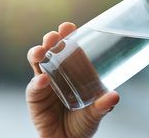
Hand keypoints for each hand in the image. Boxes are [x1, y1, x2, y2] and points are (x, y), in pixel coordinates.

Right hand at [26, 22, 119, 137]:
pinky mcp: (35, 99)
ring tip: (41, 51)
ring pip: (37, 64)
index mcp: (73, 71)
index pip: (69, 48)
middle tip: (54, 36)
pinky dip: (37, 84)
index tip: (68, 26)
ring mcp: (44, 85)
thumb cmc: (83, 123)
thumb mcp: (96, 113)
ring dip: (37, 55)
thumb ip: (104, 106)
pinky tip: (43, 81)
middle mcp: (57, 73)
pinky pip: (33, 89)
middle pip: (50, 51)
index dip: (67, 36)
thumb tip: (114, 96)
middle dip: (50, 40)